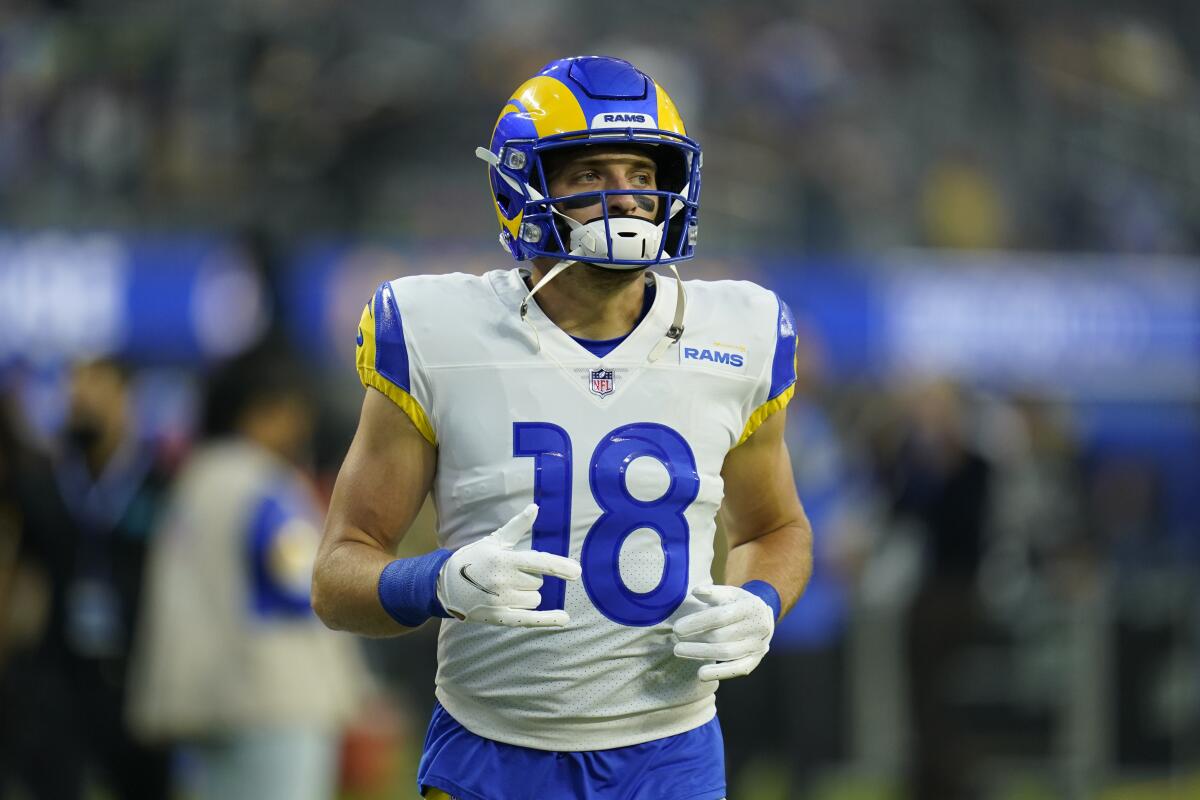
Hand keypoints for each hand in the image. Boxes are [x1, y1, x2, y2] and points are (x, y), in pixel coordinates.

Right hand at [437, 504, 581, 626]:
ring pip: (535, 599)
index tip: (577, 572)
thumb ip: (517, 526)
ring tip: (504, 590)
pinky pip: (531, 619)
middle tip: (507, 575)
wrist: (445, 586)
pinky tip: (564, 619)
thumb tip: (535, 507)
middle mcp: (503, 581)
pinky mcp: (499, 617)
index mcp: (504, 559)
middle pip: (538, 582)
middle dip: (529, 578)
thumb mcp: (494, 541)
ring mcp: (501, 601)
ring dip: (527, 595)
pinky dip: (549, 619)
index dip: (559, 567)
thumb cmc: (473, 559)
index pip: (538, 562)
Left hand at [672, 584, 774, 680]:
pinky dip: (719, 673)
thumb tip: (696, 592)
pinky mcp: (754, 660)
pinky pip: (736, 669)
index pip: (720, 616)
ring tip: (679, 651)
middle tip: (675, 640)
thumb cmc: (739, 604)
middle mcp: (759, 627)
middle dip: (695, 639)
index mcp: (751, 607)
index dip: (697, 623)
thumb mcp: (729, 594)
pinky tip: (700, 675)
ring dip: (700, 654)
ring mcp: (757, 646)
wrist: (762, 619)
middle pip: (721, 636)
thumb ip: (713, 593)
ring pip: (726, 653)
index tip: (677, 628)